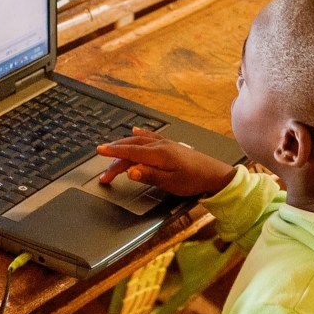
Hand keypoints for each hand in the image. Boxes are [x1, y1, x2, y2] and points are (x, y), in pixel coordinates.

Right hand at [96, 128, 235, 197]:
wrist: (214, 174)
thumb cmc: (194, 180)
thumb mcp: (170, 183)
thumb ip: (149, 176)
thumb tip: (129, 171)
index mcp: (159, 154)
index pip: (131, 152)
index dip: (114, 152)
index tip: (99, 151)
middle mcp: (160, 146)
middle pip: (131, 147)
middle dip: (115, 155)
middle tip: (104, 169)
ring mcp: (165, 144)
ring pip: (139, 141)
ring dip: (124, 146)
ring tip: (112, 152)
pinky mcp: (170, 145)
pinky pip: (150, 136)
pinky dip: (140, 134)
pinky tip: (135, 130)